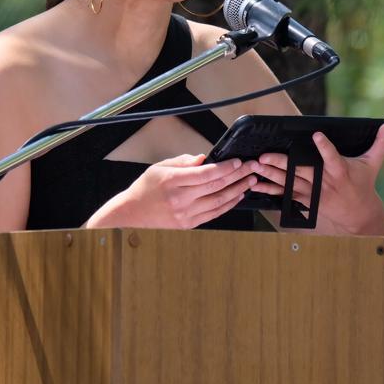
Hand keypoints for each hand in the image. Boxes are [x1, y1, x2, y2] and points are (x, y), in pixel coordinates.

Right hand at [86, 154, 259, 228]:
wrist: (132, 212)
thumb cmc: (145, 187)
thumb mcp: (159, 167)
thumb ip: (183, 161)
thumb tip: (204, 159)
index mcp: (173, 181)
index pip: (206, 174)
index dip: (225, 167)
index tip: (238, 161)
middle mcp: (181, 199)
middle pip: (216, 186)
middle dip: (238, 175)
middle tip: (251, 167)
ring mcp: (186, 214)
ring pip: (219, 201)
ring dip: (238, 190)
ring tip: (250, 181)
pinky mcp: (189, 224)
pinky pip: (214, 213)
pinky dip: (228, 204)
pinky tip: (237, 196)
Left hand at [249, 122, 383, 235]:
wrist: (358, 215)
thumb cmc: (364, 184)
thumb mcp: (373, 164)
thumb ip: (380, 143)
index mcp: (340, 171)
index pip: (332, 157)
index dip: (325, 147)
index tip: (316, 135)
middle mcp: (324, 182)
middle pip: (301, 171)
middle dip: (282, 163)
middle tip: (266, 155)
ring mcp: (313, 192)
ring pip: (289, 182)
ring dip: (271, 174)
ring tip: (256, 165)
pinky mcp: (305, 200)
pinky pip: (285, 195)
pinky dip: (271, 189)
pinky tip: (257, 184)